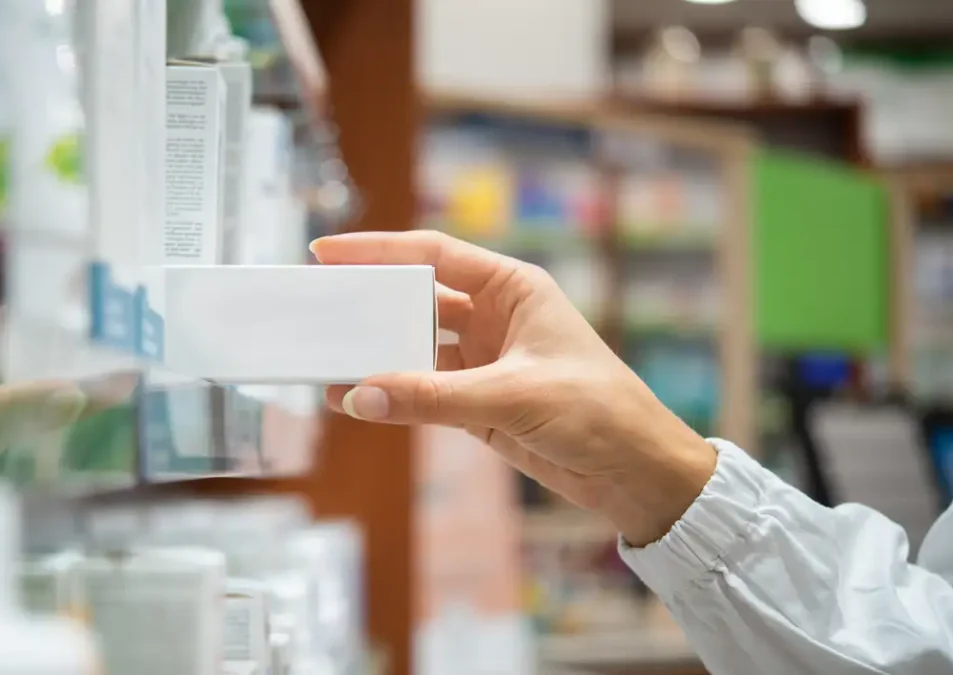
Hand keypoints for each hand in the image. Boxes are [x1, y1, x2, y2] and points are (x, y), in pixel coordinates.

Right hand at [312, 231, 716, 544]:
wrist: (636, 471)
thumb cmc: (599, 411)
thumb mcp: (515, 395)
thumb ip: (434, 397)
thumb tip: (362, 395)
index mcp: (513, 288)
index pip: (433, 256)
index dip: (378, 250)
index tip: (327, 253)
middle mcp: (494, 317)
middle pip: (416, 299)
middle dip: (368, 303)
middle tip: (317, 307)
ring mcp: (483, 360)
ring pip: (414, 347)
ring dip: (375, 353)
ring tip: (325, 357)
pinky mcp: (478, 401)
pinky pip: (421, 390)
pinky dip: (390, 393)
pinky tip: (355, 397)